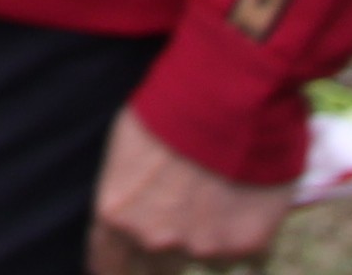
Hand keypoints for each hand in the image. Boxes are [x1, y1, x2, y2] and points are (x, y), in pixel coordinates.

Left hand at [85, 108, 282, 269]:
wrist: (229, 94)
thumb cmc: (171, 108)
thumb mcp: (126, 148)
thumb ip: (124, 195)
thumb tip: (125, 220)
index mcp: (117, 215)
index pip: (107, 263)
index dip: (115, 267)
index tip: (123, 266)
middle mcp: (155, 239)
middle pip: (153, 269)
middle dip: (160, 255)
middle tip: (177, 222)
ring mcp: (201, 247)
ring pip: (200, 256)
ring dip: (204, 237)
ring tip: (216, 198)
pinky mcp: (245, 246)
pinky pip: (240, 252)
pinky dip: (239, 232)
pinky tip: (241, 202)